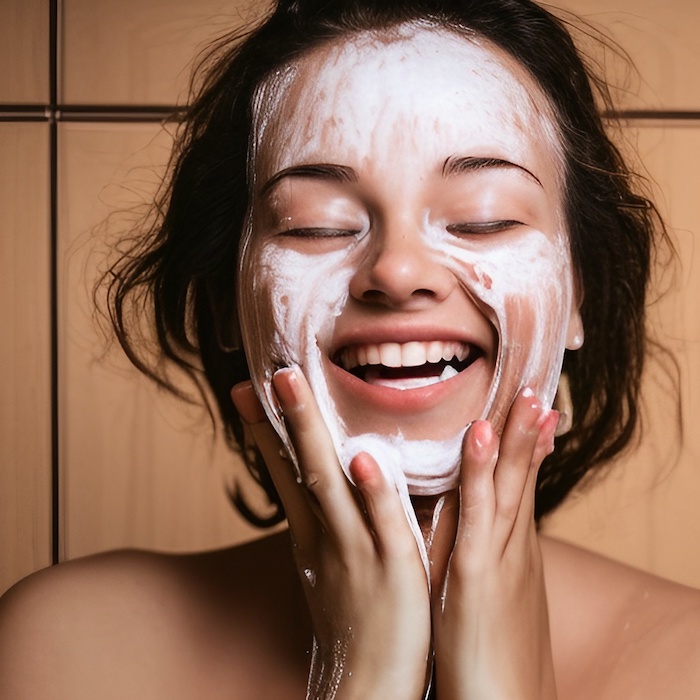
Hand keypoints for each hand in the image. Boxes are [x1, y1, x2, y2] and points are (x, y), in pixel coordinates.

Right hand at [231, 368, 430, 699]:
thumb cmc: (354, 626)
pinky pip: (382, 525)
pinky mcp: (394, 570)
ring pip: (329, 482)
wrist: (367, 689)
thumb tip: (312, 497)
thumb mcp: (326, 573)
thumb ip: (324, 530)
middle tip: (272, 371)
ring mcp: (356, 550)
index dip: (266, 431)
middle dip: (285, 417)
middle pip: (299, 466)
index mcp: (312, 536)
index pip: (284, 473)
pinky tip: (361, 460)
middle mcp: (326, 536)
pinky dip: (370, 493)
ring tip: (294, 387)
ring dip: (312, 433)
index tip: (249, 391)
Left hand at [431, 389, 558, 698]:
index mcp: (510, 548)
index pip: (519, 486)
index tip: (532, 410)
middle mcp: (512, 545)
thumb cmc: (484, 649)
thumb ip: (474, 551)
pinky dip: (480, 471)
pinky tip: (478, 436)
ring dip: (516, 438)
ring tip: (527, 396)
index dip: (526, 447)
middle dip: (530, 432)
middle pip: (522, 477)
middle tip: (537, 389)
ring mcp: (499, 556)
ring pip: (509, 485)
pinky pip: (476, 512)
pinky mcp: (478, 573)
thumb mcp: (483, 590)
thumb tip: (466, 523)